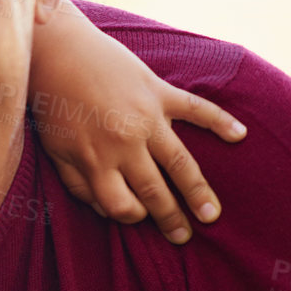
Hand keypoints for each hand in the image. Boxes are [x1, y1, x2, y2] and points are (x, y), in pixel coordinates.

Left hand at [32, 1, 244, 243]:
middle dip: (171, 218)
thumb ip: (77, 183)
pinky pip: (196, 109)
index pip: (121, 206)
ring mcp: (146, 117)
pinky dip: (220, 121)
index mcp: (95, 161)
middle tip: (184, 237)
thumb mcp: (54, 151)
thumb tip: (104, 208)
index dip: (130, 216)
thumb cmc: (51, 106)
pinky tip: (239, 136)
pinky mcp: (159, 91)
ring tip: (211, 213)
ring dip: (198, 191)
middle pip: (154, 191)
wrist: (56, 53)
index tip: (137, 216)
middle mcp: (124, 143)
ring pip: (180, 162)